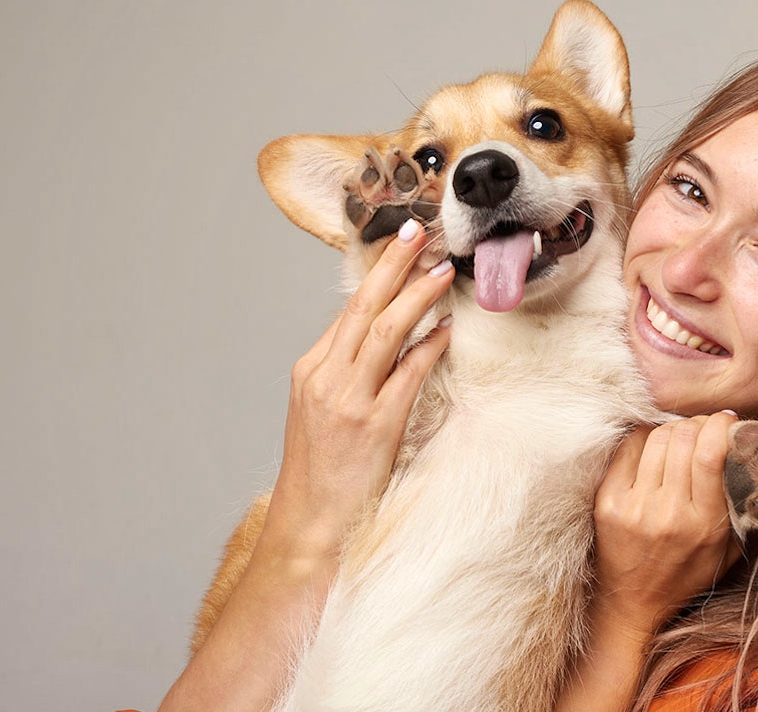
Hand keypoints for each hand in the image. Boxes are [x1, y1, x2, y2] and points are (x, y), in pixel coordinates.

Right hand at [261, 219, 455, 562]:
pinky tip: (449, 328)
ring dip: (418, 295)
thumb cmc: (321, 473)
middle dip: (393, 264)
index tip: (401, 247)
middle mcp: (326, 377)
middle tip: (418, 231)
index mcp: (311, 370)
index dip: (377, 276)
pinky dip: (429, 346)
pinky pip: (408, 372)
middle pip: (363, 306)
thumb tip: (384, 340)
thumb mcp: (321, 413)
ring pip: (386, 330)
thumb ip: (347, 375)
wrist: (309, 526)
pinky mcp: (375, 424)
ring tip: (443, 269)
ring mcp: (349, 399)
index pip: (348, 311)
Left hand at [590, 413, 742, 639]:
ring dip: (672, 428)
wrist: (632, 603)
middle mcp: (667, 513)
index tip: (727, 419)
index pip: (710, 455)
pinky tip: (654, 446)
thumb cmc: (686, 574)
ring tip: (681, 435)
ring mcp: (633, 506)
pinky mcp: (607, 501)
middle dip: (698, 423)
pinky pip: (628, 448)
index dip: (719, 426)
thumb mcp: (728, 550)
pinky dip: (645, 439)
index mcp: (703, 524)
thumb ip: (744, 508)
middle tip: (704, 426)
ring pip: (655, 438)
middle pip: (682, 439)